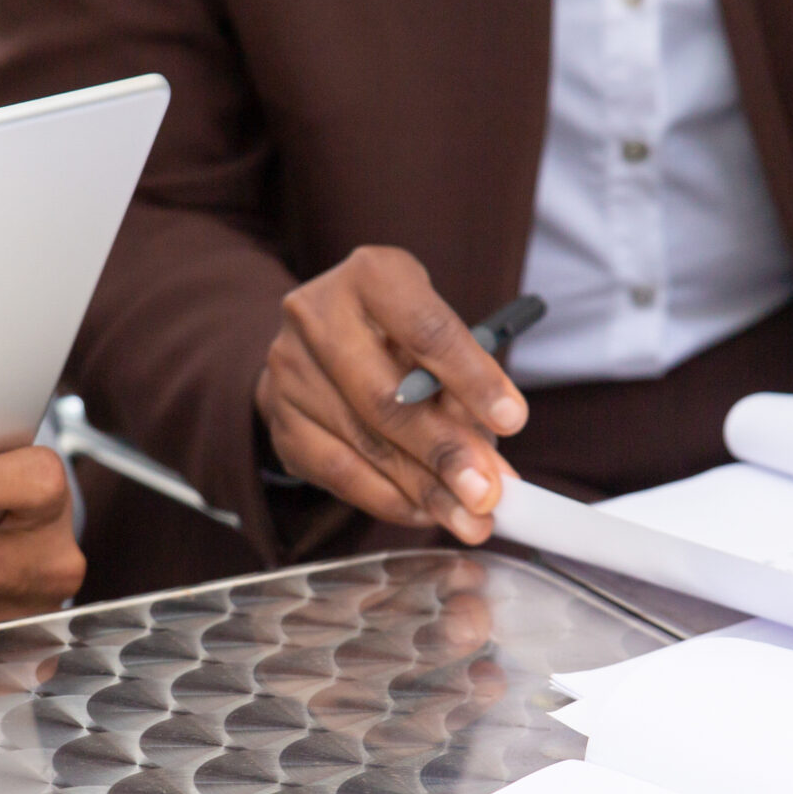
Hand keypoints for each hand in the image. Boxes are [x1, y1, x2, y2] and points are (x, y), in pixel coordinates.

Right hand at [255, 247, 528, 543]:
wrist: (320, 342)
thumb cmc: (398, 336)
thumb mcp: (434, 336)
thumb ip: (461, 387)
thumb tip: (489, 464)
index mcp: (371, 276)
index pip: (426, 330)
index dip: (472, 379)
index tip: (512, 422)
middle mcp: (317, 315)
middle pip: (388, 396)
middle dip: (445, 452)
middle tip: (489, 494)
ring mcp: (289, 370)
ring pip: (364, 443)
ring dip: (424, 489)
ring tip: (470, 517)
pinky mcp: (280, 420)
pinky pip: (338, 472)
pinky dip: (387, 499)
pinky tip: (423, 513)